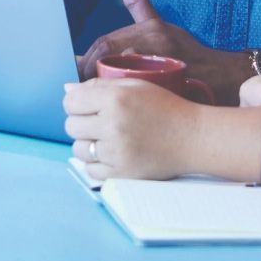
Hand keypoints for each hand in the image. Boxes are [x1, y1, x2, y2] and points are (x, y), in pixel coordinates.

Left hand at [63, 77, 202, 181]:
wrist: (193, 138)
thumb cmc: (165, 108)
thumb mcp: (135, 86)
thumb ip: (99, 86)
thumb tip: (67, 90)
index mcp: (116, 99)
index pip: (70, 102)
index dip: (77, 103)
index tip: (89, 106)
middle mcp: (113, 125)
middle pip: (70, 126)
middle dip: (82, 123)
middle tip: (101, 122)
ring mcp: (117, 152)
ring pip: (78, 149)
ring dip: (88, 144)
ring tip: (108, 139)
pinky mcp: (122, 173)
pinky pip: (91, 170)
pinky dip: (98, 163)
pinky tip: (113, 154)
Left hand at [77, 0, 247, 96]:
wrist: (221, 79)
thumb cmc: (187, 53)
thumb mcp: (163, 25)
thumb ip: (139, 3)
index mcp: (150, 33)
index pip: (104, 45)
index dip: (84, 59)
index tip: (76, 71)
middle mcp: (155, 50)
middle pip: (107, 65)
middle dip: (89, 77)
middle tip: (79, 91)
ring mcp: (161, 75)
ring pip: (118, 85)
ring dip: (100, 95)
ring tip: (91, 105)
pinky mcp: (166, 98)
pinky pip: (133, 105)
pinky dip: (119, 110)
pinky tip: (111, 116)